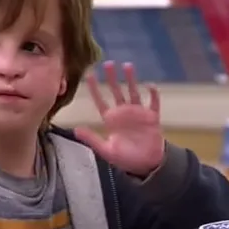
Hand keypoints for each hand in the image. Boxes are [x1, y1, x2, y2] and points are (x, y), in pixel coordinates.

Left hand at [74, 61, 164, 176]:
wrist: (145, 164)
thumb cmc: (125, 157)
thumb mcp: (106, 150)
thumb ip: (92, 139)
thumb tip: (75, 130)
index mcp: (110, 120)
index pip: (100, 101)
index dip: (94, 89)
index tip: (88, 75)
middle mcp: (123, 113)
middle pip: (116, 91)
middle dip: (112, 78)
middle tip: (107, 63)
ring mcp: (138, 113)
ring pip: (133, 92)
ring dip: (131, 80)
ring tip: (128, 65)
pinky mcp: (152, 118)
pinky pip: (153, 103)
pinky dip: (152, 94)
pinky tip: (150, 85)